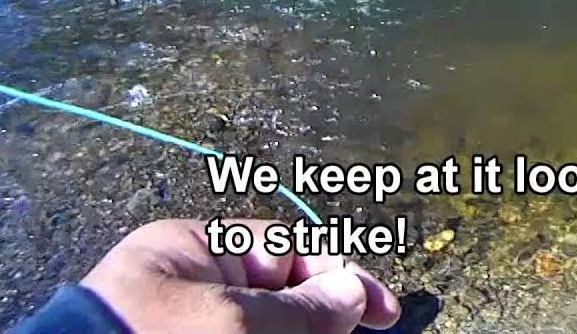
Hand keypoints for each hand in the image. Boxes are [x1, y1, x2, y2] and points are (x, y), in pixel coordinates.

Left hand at [80, 219, 402, 333]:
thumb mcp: (236, 320)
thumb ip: (301, 308)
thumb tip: (355, 293)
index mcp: (194, 251)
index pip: (286, 251)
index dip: (339, 276)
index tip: (382, 310)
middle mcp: (194, 287)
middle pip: (286, 294)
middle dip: (328, 315)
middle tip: (371, 330)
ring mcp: (193, 323)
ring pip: (273, 323)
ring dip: (311, 330)